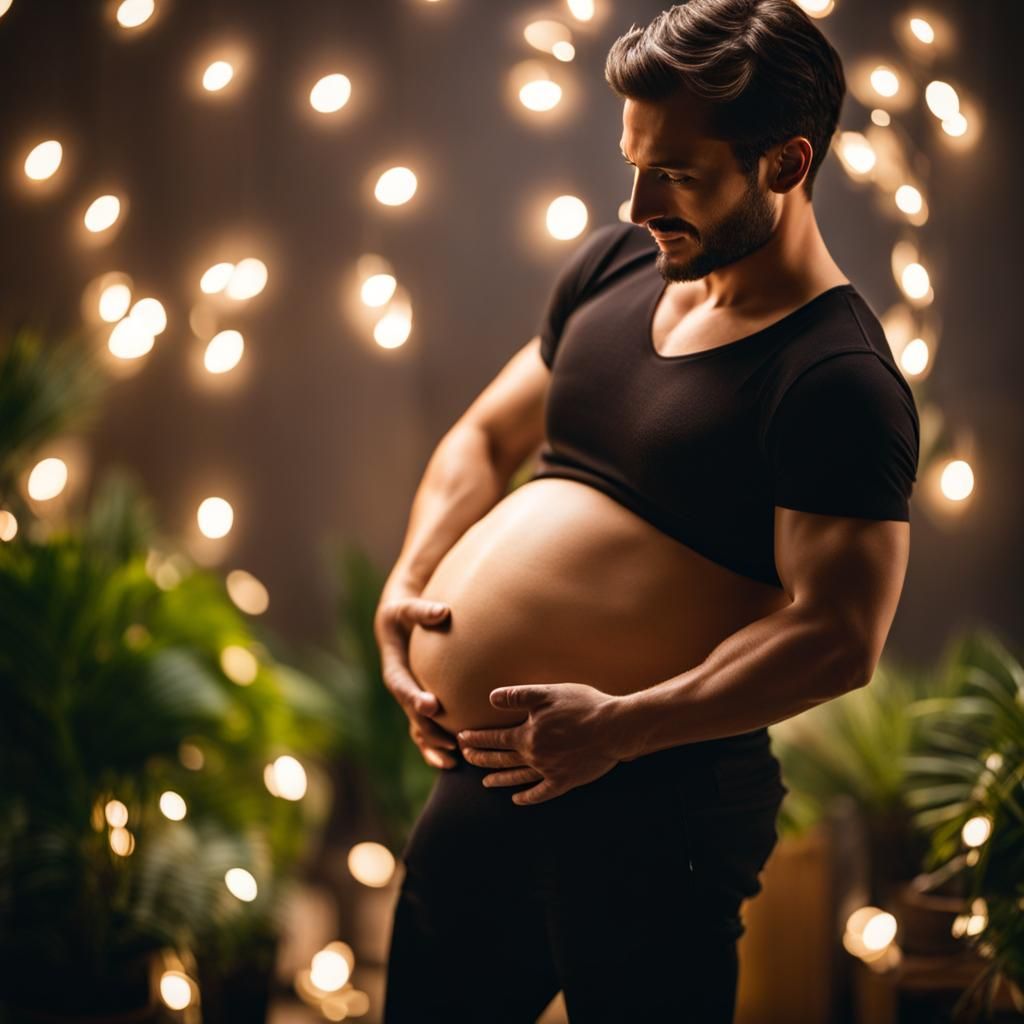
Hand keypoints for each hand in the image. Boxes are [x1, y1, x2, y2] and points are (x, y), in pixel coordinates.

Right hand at [374, 593, 458, 768]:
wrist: (398, 623)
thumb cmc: (403, 613)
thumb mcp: (405, 608)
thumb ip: (421, 610)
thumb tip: (442, 611)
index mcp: (394, 667)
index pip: (402, 685)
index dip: (414, 697)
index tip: (431, 705)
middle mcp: (401, 688)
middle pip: (411, 714)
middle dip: (429, 729)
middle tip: (450, 740)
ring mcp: (410, 699)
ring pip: (418, 729)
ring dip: (433, 746)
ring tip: (452, 761)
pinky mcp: (422, 703)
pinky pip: (427, 729)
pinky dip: (437, 745)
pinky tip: (454, 761)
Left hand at [457, 683, 623, 804]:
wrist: (614, 728)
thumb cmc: (583, 706)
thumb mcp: (548, 693)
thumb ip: (519, 695)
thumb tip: (491, 697)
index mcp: (528, 735)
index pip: (494, 738)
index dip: (476, 738)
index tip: (462, 739)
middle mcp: (534, 756)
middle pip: (501, 759)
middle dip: (481, 758)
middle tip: (466, 757)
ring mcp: (549, 771)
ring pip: (517, 777)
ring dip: (499, 779)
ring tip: (485, 782)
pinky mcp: (566, 781)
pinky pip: (541, 793)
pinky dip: (528, 797)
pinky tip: (517, 799)